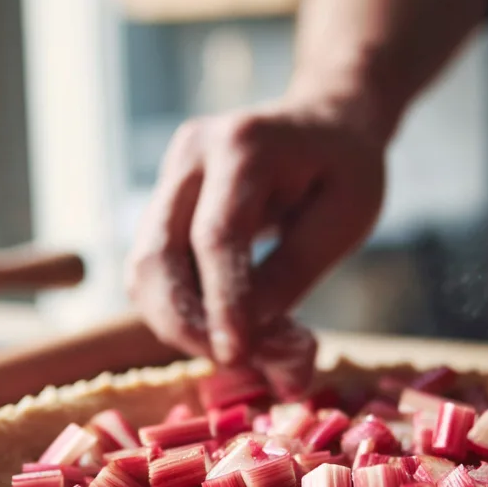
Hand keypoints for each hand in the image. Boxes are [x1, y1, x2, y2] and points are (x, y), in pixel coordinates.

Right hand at [127, 100, 385, 396]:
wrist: (324, 124)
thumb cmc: (345, 169)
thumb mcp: (344, 218)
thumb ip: (292, 274)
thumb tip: (247, 338)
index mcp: (244, 144)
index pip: (216, 236)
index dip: (222, 303)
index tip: (238, 357)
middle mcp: (191, 154)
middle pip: (156, 255)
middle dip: (186, 324)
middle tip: (233, 363)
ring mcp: (169, 177)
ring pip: (142, 270)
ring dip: (176, 324)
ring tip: (233, 349)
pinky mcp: (162, 203)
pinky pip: (151, 270)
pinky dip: (177, 309)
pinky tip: (218, 326)